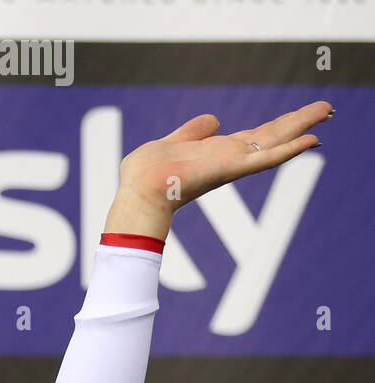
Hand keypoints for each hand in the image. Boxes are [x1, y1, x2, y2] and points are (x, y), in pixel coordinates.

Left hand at [108, 100, 331, 233]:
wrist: (138, 190)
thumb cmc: (145, 174)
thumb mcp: (171, 143)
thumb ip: (192, 132)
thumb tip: (214, 120)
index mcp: (216, 153)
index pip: (254, 137)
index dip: (278, 126)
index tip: (301, 116)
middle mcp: (229, 159)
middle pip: (271, 136)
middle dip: (299, 122)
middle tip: (328, 108)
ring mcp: (231, 164)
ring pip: (274, 142)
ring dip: (302, 127)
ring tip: (327, 113)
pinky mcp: (230, 169)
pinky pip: (265, 159)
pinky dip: (288, 150)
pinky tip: (311, 140)